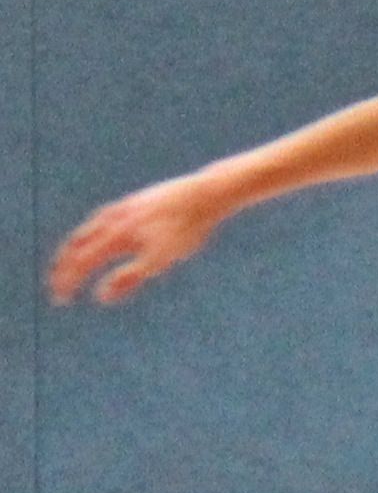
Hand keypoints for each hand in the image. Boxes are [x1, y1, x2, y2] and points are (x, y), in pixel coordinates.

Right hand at [47, 172, 234, 305]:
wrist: (206, 193)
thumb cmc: (186, 229)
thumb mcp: (160, 259)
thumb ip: (130, 278)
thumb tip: (102, 298)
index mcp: (115, 235)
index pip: (81, 262)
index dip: (67, 281)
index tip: (60, 299)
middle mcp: (112, 219)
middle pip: (77, 244)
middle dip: (64, 266)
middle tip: (56, 283)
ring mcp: (123, 207)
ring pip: (89, 228)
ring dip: (76, 247)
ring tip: (73, 260)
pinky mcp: (136, 201)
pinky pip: (104, 217)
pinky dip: (94, 231)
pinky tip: (104, 234)